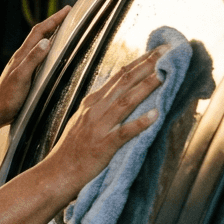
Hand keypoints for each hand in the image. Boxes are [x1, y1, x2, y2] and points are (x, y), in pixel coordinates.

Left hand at [0, 6, 70, 127]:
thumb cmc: (8, 97)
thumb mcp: (22, 77)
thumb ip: (33, 60)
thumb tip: (46, 41)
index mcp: (22, 55)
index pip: (40, 31)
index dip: (54, 19)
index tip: (68, 9)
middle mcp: (22, 57)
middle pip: (39, 34)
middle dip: (54, 22)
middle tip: (69, 13)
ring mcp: (23, 65)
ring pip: (39, 44)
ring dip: (51, 33)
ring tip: (64, 28)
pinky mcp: (25, 74)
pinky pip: (39, 55)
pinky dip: (48, 48)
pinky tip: (52, 53)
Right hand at [46, 45, 166, 193]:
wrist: (56, 173)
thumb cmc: (71, 151)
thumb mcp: (81, 121)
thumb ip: (99, 107)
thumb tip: (117, 95)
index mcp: (91, 103)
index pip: (118, 76)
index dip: (138, 62)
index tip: (156, 51)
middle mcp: (95, 110)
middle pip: (124, 83)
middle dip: (147, 65)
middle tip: (167, 51)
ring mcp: (98, 127)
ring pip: (125, 102)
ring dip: (146, 86)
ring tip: (165, 74)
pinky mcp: (103, 145)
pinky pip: (124, 132)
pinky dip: (140, 123)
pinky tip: (155, 115)